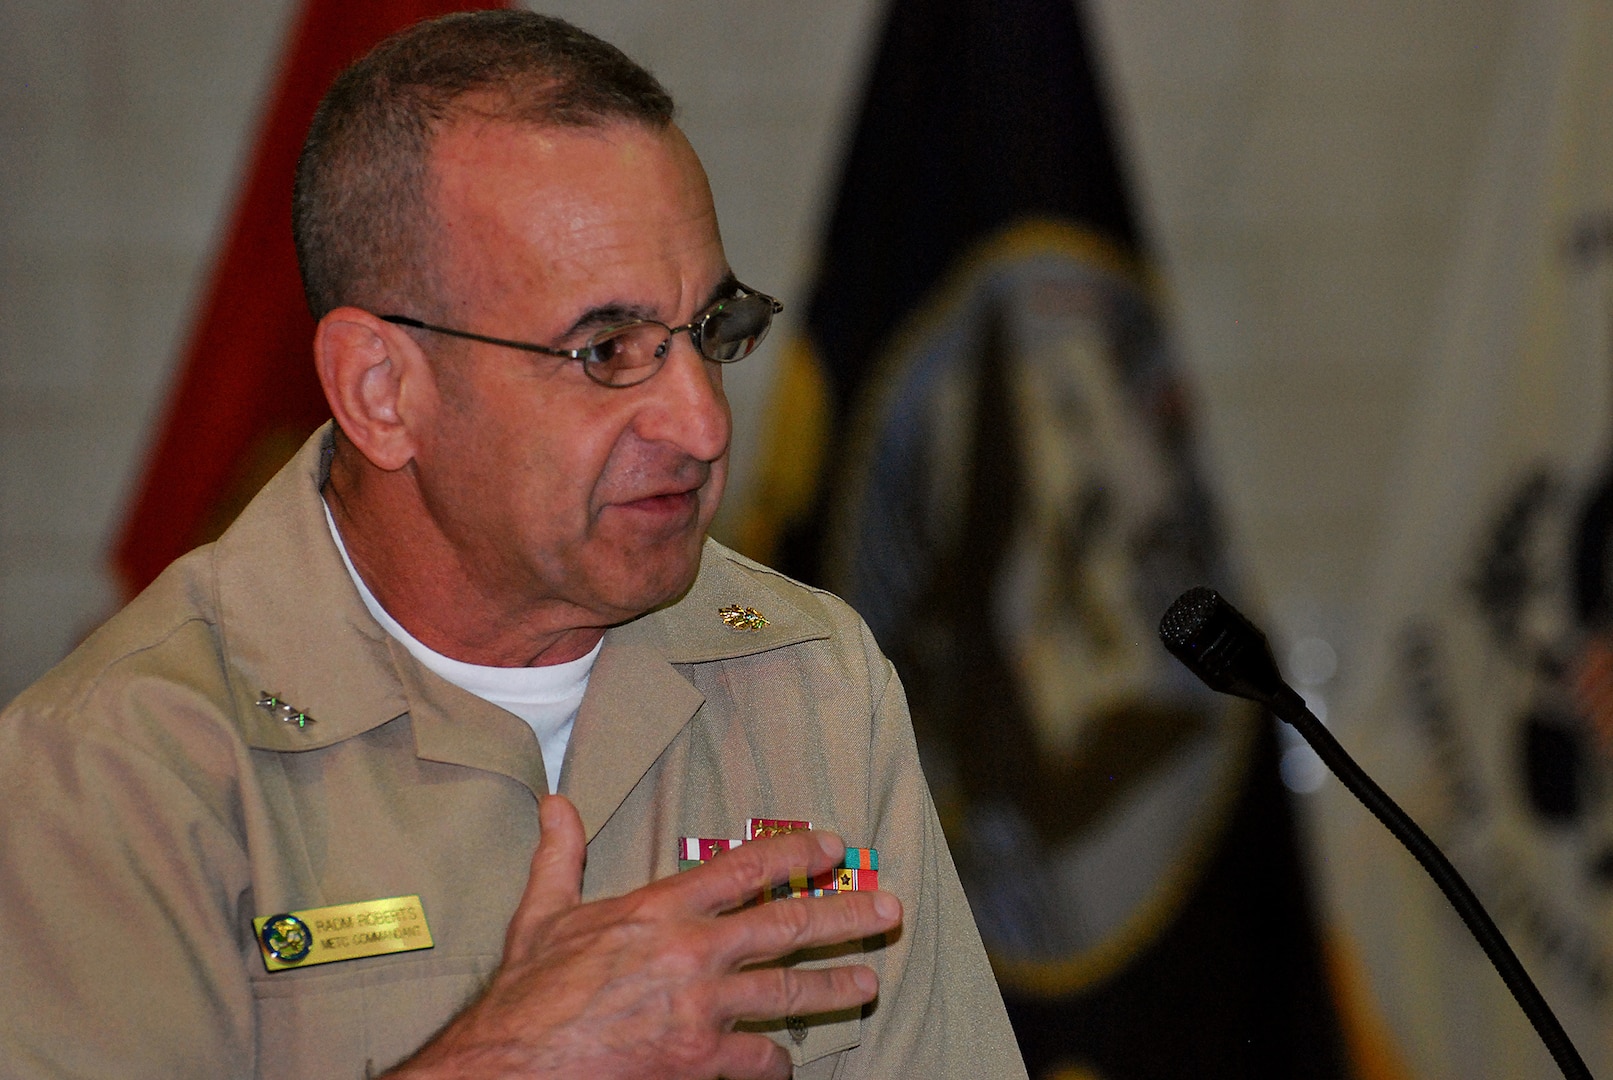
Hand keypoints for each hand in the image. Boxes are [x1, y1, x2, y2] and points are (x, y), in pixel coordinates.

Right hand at [389, 794, 901, 1079]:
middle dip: (845, 915)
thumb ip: (560, 858)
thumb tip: (556, 804)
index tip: (832, 846)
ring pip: (787, 994)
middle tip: (887, 909)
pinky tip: (786, 1064)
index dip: (796, 853)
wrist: (511, 1065)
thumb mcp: (540, 915)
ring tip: (867, 983)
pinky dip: (776, 1065)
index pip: (745, 868)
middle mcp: (692, 952)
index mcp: (659, 910)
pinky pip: (757, 1061)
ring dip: (834, 988)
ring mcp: (701, 1009)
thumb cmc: (525, 995)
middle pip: (787, 925)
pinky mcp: (699, 1061)